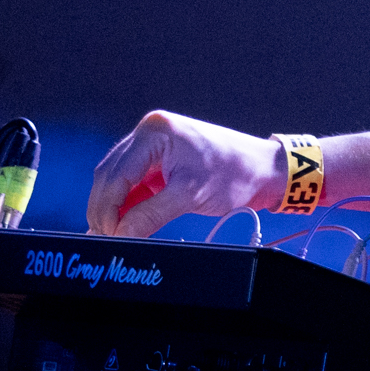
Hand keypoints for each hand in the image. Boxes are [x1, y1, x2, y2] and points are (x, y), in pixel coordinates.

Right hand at [88, 111, 283, 236]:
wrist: (265, 170)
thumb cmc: (234, 175)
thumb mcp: (190, 196)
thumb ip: (150, 216)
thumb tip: (121, 235)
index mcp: (155, 132)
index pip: (116, 174)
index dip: (107, 208)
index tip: (106, 235)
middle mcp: (150, 132)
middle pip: (111, 175)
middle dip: (106, 209)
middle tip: (104, 238)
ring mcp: (155, 144)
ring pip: (120, 179)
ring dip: (116, 207)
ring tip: (113, 234)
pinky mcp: (162, 159)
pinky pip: (136, 182)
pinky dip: (130, 203)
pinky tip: (126, 223)